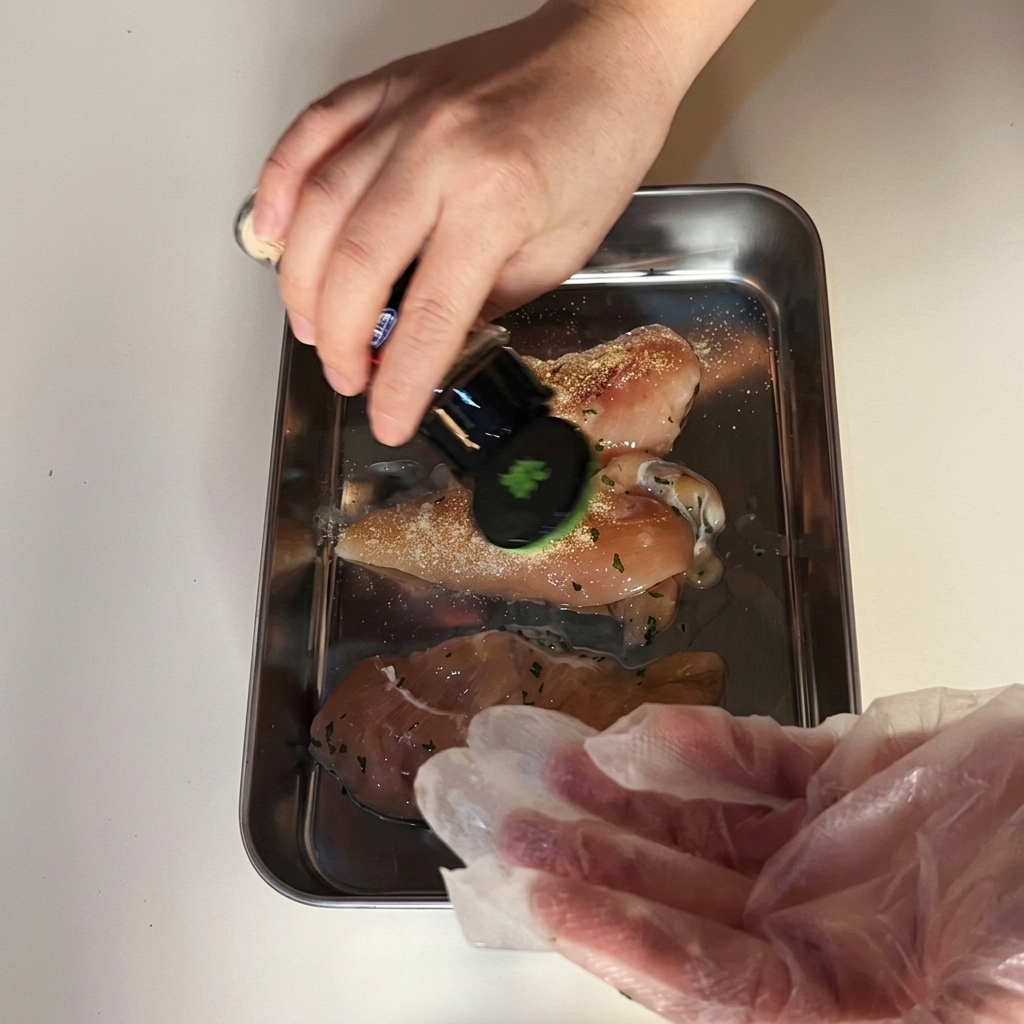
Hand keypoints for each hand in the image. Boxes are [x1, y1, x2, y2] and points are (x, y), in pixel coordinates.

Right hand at [252, 0, 753, 444]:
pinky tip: (273, 235)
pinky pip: (309, 134)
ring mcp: (402, 114)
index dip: (401, 382)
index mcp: (497, 200)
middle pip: (356, 267)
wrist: (606, 50)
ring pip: (317, 207)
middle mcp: (439, 153)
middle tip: (348, 376)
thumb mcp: (564, 250)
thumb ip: (491, 299)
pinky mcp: (384, 89)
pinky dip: (278, 187)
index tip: (389, 418)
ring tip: (312, 330)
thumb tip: (434, 339)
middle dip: (341, 342)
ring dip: (302, 284)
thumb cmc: (599, 142)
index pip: (429, 316)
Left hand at [417, 687, 1023, 1022]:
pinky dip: (699, 745)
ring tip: (535, 754)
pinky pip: (751, 764)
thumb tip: (743, 1000)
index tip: (544, 900)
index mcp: (853, 993)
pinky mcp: (838, 780)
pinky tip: (642, 732)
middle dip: (581, 855)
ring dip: (612, 792)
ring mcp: (824, 847)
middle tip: (494, 813)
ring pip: (692, 823)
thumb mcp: (994, 971)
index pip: (712, 978)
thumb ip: (882, 990)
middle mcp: (822, 923)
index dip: (626, 941)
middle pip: (675, 892)